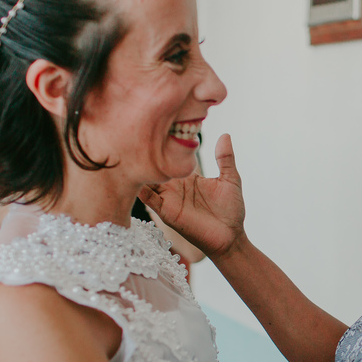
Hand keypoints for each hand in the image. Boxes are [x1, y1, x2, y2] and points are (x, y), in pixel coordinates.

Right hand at [139, 133, 245, 258]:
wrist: (231, 237)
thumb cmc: (231, 210)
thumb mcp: (230, 180)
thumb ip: (225, 159)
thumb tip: (225, 134)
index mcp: (188, 176)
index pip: (170, 157)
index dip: (163, 144)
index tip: (157, 125)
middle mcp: (174, 186)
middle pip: (155, 167)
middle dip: (145, 154)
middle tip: (135, 134)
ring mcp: (168, 198)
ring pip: (147, 180)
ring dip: (141, 169)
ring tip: (131, 152)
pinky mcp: (167, 212)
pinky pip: (149, 199)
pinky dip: (141, 189)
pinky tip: (137, 177)